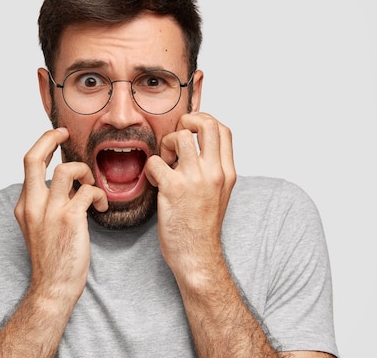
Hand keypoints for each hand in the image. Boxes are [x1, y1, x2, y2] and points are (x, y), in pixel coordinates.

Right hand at [14, 128, 107, 302]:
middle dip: (49, 138)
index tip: (57, 137)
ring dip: (83, 171)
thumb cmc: (52, 259)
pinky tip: (101, 205)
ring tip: (91, 184)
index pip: (28, 164)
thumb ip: (49, 203)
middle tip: (65, 134)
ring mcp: (50, 211)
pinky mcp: (69, 220)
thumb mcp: (40, 226)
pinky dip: (99, 194)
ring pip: (64, 170)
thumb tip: (69, 184)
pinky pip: (88, 191)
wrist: (53, 287)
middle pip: (32, 157)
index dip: (43, 145)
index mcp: (24, 205)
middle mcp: (32, 205)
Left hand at [144, 113, 235, 278]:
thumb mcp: (219, 194)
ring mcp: (194, 179)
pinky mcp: (173, 188)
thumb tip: (196, 148)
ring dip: (166, 144)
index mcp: (227, 172)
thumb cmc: (203, 226)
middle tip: (175, 139)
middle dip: (186, 121)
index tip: (191, 130)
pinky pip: (155, 161)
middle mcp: (214, 172)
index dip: (204, 121)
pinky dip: (150, 168)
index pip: (223, 130)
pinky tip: (154, 181)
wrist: (197, 255)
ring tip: (165, 162)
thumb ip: (212, 170)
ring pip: (179, 136)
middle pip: (206, 124)